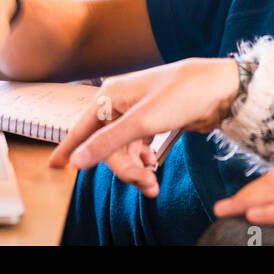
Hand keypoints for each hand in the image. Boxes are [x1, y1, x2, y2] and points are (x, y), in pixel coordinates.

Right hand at [48, 58, 240, 177]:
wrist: (219, 89)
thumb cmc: (181, 94)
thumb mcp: (142, 122)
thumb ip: (107, 143)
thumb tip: (77, 161)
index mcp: (110, 96)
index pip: (81, 128)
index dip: (69, 148)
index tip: (54, 167)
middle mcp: (119, 104)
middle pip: (107, 146)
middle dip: (124, 168)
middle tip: (146, 183)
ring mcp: (137, 114)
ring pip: (123, 150)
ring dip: (136, 169)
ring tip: (153, 182)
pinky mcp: (153, 122)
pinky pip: (137, 148)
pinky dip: (144, 160)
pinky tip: (154, 164)